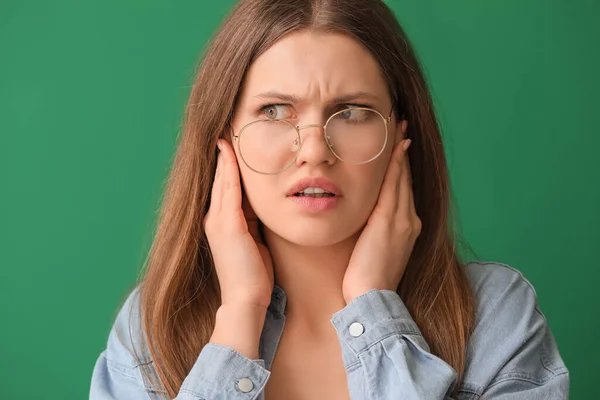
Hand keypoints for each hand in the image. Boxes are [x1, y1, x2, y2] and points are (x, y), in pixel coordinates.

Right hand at [203, 138, 274, 308]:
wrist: (245, 300)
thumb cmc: (254, 276)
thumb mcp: (254, 243)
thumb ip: (253, 223)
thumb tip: (262, 207)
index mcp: (220, 223)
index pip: (223, 186)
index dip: (227, 165)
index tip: (232, 144)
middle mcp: (213, 218)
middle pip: (219, 178)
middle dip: (222, 155)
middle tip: (226, 129)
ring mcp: (217, 221)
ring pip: (221, 179)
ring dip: (224, 155)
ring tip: (226, 132)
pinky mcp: (227, 225)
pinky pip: (228, 189)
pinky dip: (229, 168)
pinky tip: (230, 151)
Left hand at [342, 138, 420, 303]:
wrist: (373, 298)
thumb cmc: (368, 280)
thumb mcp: (375, 251)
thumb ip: (375, 231)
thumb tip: (365, 221)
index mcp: (407, 227)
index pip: (403, 188)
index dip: (402, 165)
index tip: (399, 144)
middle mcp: (410, 220)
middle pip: (406, 178)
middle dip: (403, 151)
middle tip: (402, 125)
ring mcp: (403, 219)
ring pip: (402, 177)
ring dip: (400, 151)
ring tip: (399, 126)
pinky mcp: (391, 220)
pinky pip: (394, 185)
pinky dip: (396, 164)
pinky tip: (395, 146)